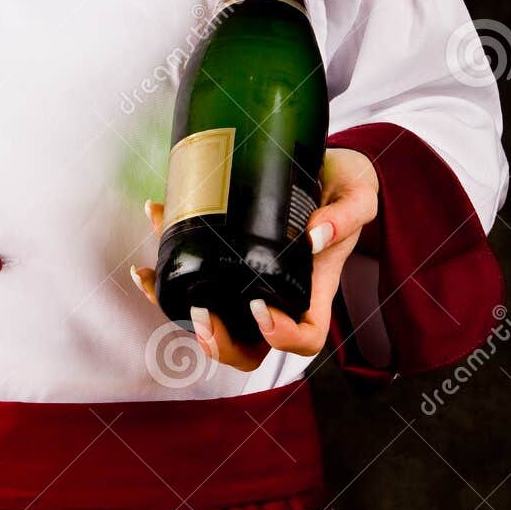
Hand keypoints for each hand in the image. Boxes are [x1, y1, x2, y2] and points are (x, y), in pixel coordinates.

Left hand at [130, 146, 379, 371]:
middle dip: (220, 343)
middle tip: (200, 314)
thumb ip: (345, 215)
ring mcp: (251, 277)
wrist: (328, 164)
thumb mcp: (358, 195)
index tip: (260, 309)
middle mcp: (279, 291)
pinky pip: (196, 270)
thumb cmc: (346, 186)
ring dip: (176, 305)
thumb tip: (316, 235)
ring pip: (215, 315)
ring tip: (152, 278)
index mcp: (314, 287)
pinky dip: (168, 252)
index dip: (281, 337)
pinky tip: (155, 219)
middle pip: (251, 345)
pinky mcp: (228, 252)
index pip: (305, 337)